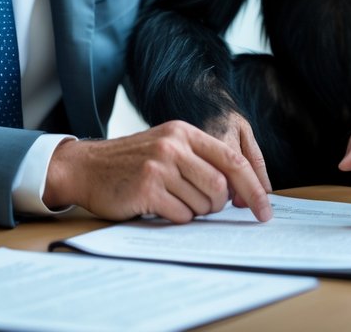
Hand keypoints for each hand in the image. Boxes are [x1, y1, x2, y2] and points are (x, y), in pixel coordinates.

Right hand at [43, 120, 272, 223]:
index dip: (254, 188)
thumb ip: (199, 160)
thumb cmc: (130, 163)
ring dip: (193, 212)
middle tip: (203, 208)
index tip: (265, 210)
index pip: (233, 160)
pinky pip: (180, 215)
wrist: (85, 167)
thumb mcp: (166, 147)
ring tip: (172, 202)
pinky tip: (158, 207)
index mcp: (184, 132)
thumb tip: (239, 191)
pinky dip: (176, 218)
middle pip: (221, 187)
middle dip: (218, 206)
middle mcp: (174, 145)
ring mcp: (159, 165)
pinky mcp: (146, 188)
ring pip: (202, 204)